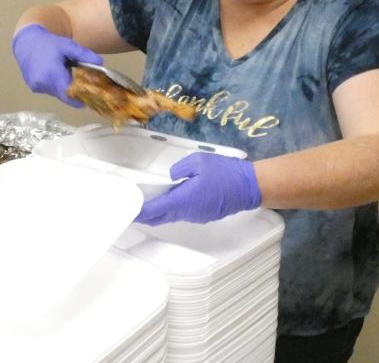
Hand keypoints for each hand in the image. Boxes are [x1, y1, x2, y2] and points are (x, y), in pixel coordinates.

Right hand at [12, 24, 101, 107]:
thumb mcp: (67, 45)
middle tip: (83, 87)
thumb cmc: (49, 43)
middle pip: (64, 95)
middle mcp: (43, 82)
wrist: (26, 43)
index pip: (69, 93)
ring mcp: (37, 86)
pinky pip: (49, 91)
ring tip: (65, 74)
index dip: (80, 98)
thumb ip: (83, 54)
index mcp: (52, 73)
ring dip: (64, 88)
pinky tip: (55, 74)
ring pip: (57, 93)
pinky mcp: (34, 88)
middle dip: (74, 93)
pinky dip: (55, 86)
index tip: (89, 99)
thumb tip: (100, 62)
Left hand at [135, 152, 261, 225]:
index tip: (128, 210)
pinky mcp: (203, 214)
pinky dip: (170, 209)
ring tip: (146, 202)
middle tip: (132, 208)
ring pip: (171, 216)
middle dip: (145, 214)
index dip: (140, 211)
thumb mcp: (198, 161)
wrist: (250, 186)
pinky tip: (167, 200)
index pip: (155, 209)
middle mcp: (187, 212)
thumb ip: (179, 168)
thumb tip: (171, 178)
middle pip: (160, 217)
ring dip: (158, 211)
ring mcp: (196, 215)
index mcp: (183, 200)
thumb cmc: (225, 172)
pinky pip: (182, 213)